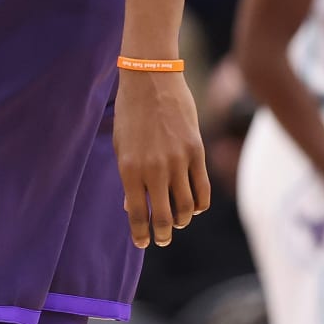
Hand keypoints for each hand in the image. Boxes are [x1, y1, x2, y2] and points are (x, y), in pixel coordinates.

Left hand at [115, 69, 210, 247]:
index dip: (140, 232)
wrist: (151, 81)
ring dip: (182, 221)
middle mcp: (154, 169)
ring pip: (186, 207)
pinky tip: (194, 209)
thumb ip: (128, 177)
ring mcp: (178, 162)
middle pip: (164, 216)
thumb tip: (131, 206)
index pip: (136, 213)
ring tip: (178, 224)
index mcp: (129, 168)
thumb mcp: (120, 145)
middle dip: (163, 233)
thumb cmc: (130, 112)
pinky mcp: (197, 153)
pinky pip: (202, 189)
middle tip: (162, 239)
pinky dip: (200, 206)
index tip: (142, 243)